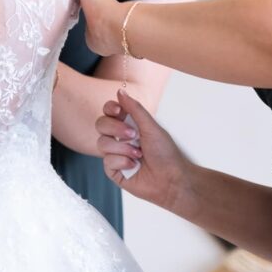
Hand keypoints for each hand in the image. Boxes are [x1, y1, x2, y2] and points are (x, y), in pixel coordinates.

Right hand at [97, 90, 189, 212]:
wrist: (171, 179)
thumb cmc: (165, 153)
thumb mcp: (151, 126)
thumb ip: (134, 109)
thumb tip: (120, 91)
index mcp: (129, 124)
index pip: (109, 111)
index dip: (110, 109)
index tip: (119, 111)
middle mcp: (119, 138)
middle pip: (100, 124)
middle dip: (116, 128)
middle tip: (134, 135)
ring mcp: (115, 154)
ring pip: (102, 143)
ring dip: (123, 148)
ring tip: (138, 154)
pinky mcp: (113, 170)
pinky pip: (106, 161)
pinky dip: (122, 162)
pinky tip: (134, 166)